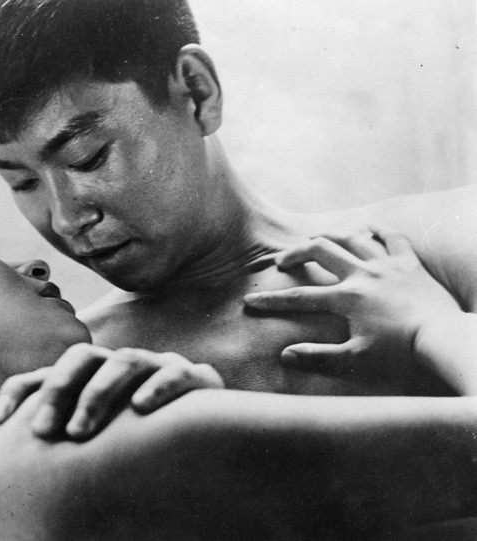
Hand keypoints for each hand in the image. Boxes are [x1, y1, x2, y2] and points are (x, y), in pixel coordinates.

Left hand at [0, 343, 222, 438]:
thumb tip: (7, 450)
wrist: (206, 435)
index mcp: (90, 377)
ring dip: (99, 393)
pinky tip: (142, 407)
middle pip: (82, 358)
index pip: (45, 373)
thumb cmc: (135, 442)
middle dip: (59, 391)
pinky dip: (160, 385)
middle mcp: (120, 365)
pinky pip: (179, 373)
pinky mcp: (197, 377)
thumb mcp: (93, 441)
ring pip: (124, 361)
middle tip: (42, 432)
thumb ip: (60, 437)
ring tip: (80, 432)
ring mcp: (157, 366)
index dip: (19, 390)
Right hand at [243, 228, 461, 380]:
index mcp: (346, 298)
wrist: (444, 339)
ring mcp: (387, 265)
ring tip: (317, 239)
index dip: (271, 300)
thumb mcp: (355, 361)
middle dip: (296, 253)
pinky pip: (393, 237)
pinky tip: (368, 228)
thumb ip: (318, 357)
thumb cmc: (400, 353)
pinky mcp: (410, 263)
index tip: (250, 301)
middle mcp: (362, 274)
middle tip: (283, 261)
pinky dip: (379, 230)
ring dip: (331, 235)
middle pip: (321, 250)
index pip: (300, 298)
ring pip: (352, 238)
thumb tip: (285, 355)